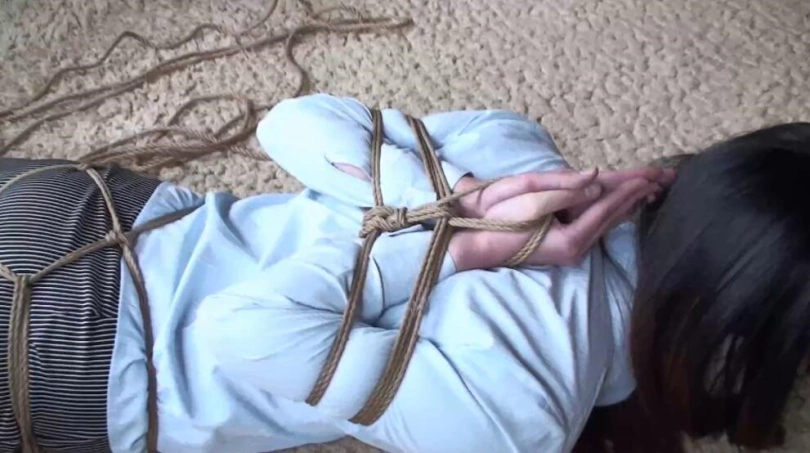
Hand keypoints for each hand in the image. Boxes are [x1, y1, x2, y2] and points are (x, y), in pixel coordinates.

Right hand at [449, 167, 672, 270]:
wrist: (479, 245)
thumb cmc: (498, 219)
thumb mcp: (528, 198)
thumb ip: (564, 189)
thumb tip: (596, 180)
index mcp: (570, 237)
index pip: (606, 208)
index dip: (629, 189)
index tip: (651, 174)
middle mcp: (577, 247)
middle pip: (614, 216)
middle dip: (640, 195)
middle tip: (667, 177)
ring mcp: (573, 249)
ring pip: (609, 222)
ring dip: (632, 203)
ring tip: (656, 188)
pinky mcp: (567, 244)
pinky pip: (599, 224)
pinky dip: (616, 210)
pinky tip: (627, 204)